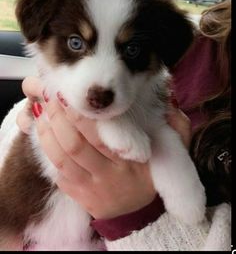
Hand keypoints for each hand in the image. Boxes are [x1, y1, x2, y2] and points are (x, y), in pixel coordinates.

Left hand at [16, 77, 190, 218]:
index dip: (82, 115)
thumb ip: (177, 128)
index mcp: (130, 162)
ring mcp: (90, 188)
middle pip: (76, 144)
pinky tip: (43, 132)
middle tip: (53, 97)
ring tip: (43, 111)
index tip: (72, 95)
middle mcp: (108, 176)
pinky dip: (47, 150)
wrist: (140, 216)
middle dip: (60, 118)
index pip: (102, 136)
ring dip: (48, 133)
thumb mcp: (172, 154)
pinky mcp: (78, 196)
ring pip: (61, 158)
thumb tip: (171, 104)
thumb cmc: (151, 177)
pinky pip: (57, 173)